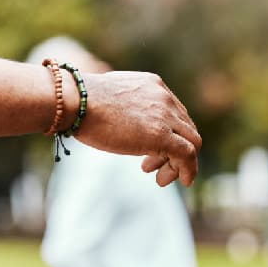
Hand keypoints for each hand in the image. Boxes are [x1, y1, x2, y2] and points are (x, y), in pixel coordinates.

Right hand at [75, 71, 200, 186]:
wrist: (76, 101)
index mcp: (153, 85)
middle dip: (174, 150)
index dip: (168, 134)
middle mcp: (164, 97)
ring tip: (160, 178)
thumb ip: (124, 106)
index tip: (149, 152)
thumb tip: (118, 119)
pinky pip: (187, 155)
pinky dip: (188, 170)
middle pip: (185, 128)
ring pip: (191, 142)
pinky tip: (183, 181)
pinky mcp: (162, 135)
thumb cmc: (81, 102)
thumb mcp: (111, 97)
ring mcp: (165, 115)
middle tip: (152, 167)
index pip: (175, 113)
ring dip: (181, 164)